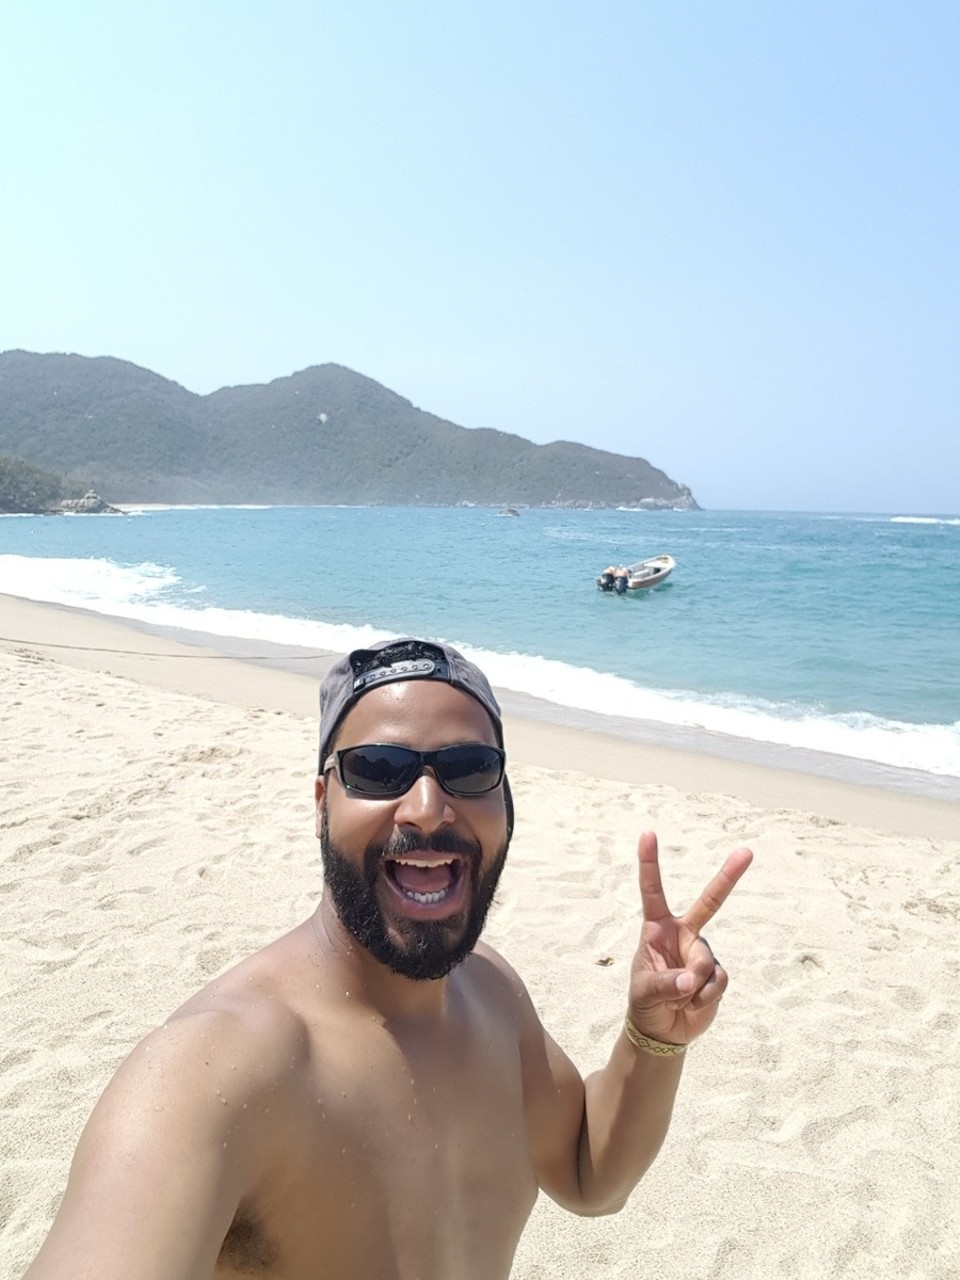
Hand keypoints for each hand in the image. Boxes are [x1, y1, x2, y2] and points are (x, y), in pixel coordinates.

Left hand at [626, 831, 751, 1046]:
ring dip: (693, 986)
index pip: (653, 890)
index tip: (648, 833)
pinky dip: (705, 998)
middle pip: (710, 902)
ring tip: (678, 999)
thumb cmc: (645, 1004)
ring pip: (707, 962)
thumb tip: (691, 980)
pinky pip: (718, 981)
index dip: (650, 862)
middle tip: (747, 851)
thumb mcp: (645, 994)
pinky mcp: (717, 974)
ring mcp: (702, 953)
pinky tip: (692, 1005)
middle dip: (729, 876)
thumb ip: (666, 984)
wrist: (663, 1030)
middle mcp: (683, 934)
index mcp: (657, 929)